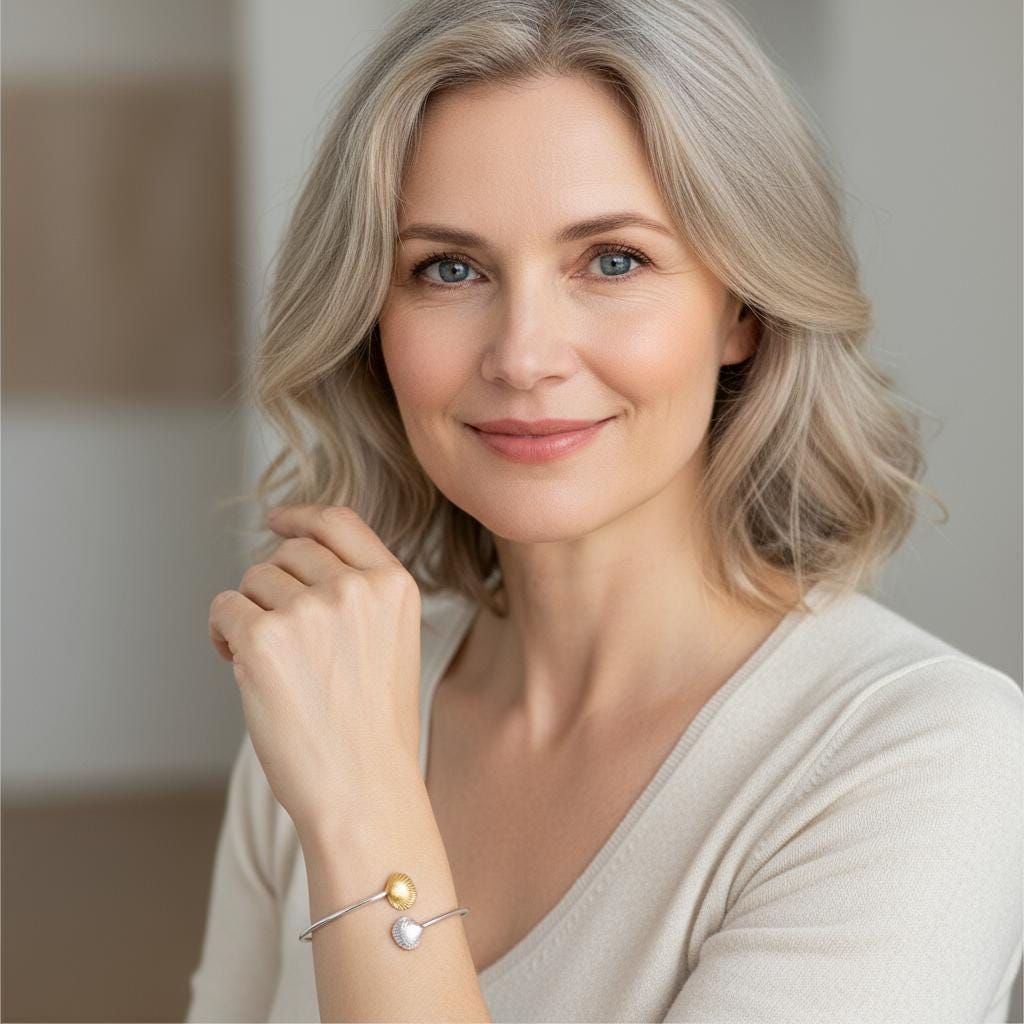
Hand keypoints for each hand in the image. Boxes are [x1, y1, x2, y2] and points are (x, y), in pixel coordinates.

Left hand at [207, 504, 423, 840]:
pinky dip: (221, 634)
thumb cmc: (374, 729)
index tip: (277, 519)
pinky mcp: (264, 640)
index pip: (339, 522)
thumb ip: (358, 595)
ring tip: (265, 661)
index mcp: (394, 585)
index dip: (301, 516)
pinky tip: (236, 663)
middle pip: (288, 553)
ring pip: (253, 580)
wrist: (364, 790)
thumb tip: (290, 560)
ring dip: (249, 612)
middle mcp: (354, 588)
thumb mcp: (392, 642)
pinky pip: (224, 608)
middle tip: (278, 635)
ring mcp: (310, 611)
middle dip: (274, 586)